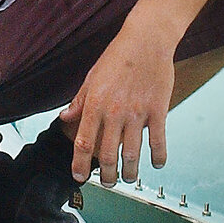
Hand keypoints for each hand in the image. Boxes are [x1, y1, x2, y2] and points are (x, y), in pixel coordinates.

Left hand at [59, 19, 174, 186]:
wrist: (146, 39)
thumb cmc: (118, 56)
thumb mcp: (92, 77)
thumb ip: (79, 101)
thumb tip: (65, 117)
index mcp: (95, 104)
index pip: (83, 142)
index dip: (80, 164)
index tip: (79, 177)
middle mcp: (114, 112)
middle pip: (107, 155)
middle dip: (106, 176)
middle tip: (108, 182)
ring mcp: (137, 113)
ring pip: (132, 155)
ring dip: (130, 173)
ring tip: (129, 178)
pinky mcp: (158, 110)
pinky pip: (157, 141)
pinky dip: (158, 157)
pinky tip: (157, 163)